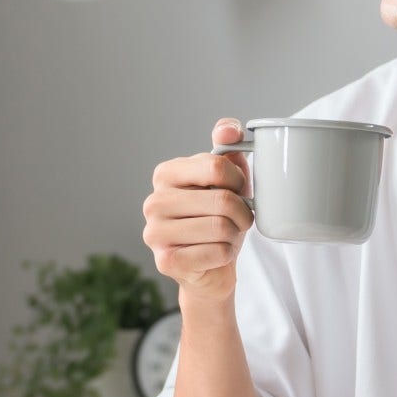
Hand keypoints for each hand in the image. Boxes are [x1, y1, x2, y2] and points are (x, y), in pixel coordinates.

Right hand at [142, 118, 253, 302]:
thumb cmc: (219, 216)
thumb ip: (228, 145)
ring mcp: (154, 233)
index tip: (238, 190)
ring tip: (226, 236)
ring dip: (235, 235)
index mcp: (165, 173)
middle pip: (223, 200)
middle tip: (239, 220)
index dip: (239, 181)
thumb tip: (229, 130)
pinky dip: (226, 254)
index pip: (217, 167)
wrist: (210, 266)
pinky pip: (217, 253)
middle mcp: (153, 201)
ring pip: (221, 228)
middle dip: (243, 213)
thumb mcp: (227, 178)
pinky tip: (216, 254)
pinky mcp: (166, 261)